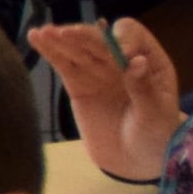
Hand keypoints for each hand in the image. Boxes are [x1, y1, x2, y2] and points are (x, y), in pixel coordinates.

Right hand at [24, 16, 192, 188]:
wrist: (135, 161)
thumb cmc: (156, 137)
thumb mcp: (156, 115)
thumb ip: (144, 88)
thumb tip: (137, 60)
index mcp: (150, 61)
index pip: (134, 36)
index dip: (124, 39)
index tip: (122, 54)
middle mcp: (122, 60)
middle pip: (100, 39)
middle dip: (84, 36)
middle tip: (67, 35)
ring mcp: (98, 71)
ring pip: (78, 49)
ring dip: (60, 39)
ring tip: (44, 33)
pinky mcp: (78, 84)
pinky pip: (63, 64)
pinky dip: (49, 51)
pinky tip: (36, 37)